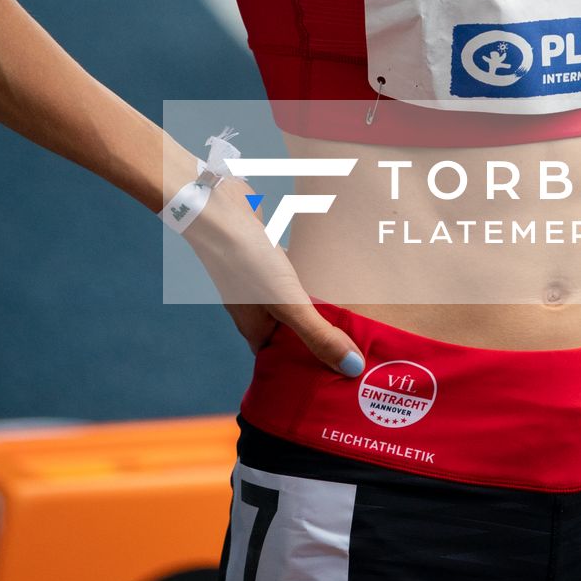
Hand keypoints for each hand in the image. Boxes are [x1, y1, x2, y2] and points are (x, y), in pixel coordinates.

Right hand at [181, 176, 364, 375]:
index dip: (310, 369)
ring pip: (295, 303)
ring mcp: (261, 283)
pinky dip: (312, 280)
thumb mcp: (287, 302)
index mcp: (255, 329)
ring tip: (356, 316)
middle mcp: (256, 310)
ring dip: (318, 307)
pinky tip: (334, 279)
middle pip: (293, 332)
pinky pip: (296, 276)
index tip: (342, 374)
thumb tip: (352, 368)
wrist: (220, 207)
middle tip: (360, 345)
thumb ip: (317, 334)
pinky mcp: (269, 257)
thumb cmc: (246, 259)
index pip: (285, 360)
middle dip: (321, 336)